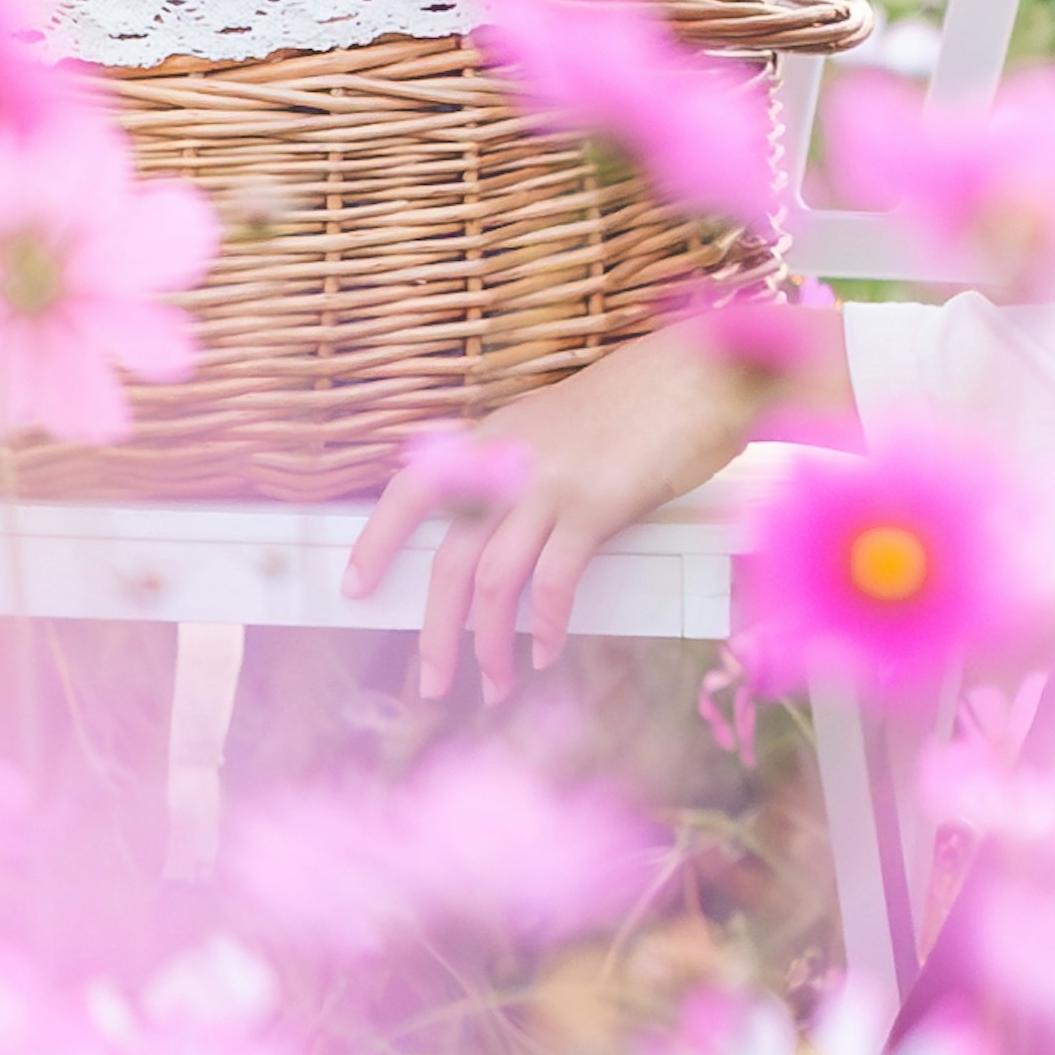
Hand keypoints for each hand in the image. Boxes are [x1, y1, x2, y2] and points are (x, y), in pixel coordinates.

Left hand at [339, 309, 854, 697]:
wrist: (700, 372)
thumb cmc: (641, 400)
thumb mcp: (559, 422)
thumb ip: (523, 466)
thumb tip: (496, 525)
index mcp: (496, 438)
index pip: (413, 489)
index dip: (378, 541)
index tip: (354, 589)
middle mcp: (511, 462)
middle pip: (451, 561)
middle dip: (435, 632)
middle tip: (432, 681)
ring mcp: (551, 483)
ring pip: (494, 582)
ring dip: (489, 645)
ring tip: (495, 683)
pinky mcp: (597, 505)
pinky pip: (556, 580)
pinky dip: (547, 625)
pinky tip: (547, 651)